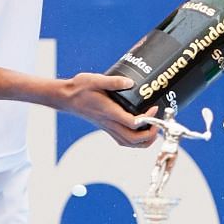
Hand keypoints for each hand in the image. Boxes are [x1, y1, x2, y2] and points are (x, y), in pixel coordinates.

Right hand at [39, 73, 159, 147]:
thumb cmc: (80, 88)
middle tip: (157, 122)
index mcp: (109, 112)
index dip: (147, 119)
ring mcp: (108, 128)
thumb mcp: (95, 79)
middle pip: (134, 139)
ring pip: (129, 143)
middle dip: (150, 135)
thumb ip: (113, 81)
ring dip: (144, 140)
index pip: (132, 123)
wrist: (67, 98)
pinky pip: (124, 141)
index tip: (154, 108)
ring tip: (153, 128)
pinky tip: (141, 130)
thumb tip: (131, 82)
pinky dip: (135, 140)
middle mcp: (109, 123)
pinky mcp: (107, 128)